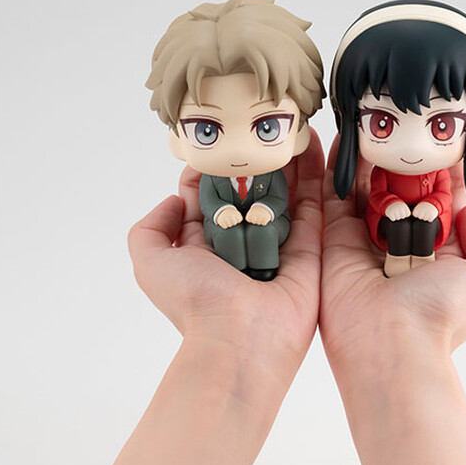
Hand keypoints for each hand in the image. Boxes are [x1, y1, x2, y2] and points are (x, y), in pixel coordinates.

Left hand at [105, 132, 323, 464]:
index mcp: (205, 243)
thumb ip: (150, 228)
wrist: (245, 339)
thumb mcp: (150, 262)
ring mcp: (279, 242)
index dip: (210, 168)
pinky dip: (315, 175)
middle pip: (249, 190)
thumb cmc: (196, 300)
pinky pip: (314, 205)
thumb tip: (175, 200)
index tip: (219, 140)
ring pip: (283, 192)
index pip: (206, 195)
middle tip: (260, 125)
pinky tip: (311, 143)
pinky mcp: (311, 247)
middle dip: (253, 159)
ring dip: (286, 160)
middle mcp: (242, 240)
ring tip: (288, 125)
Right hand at [320, 136, 465, 464]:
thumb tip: (465, 211)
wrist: (389, 341)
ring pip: (367, 187)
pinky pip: (333, 195)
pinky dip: (338, 167)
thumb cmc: (441, 312)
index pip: (440, 198)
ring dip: (371, 157)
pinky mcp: (332, 238)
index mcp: (438, 251)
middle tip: (403, 123)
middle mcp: (401, 242)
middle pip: (401, 189)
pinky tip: (347, 137)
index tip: (442, 137)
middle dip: (402, 157)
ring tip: (375, 122)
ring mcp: (365, 239)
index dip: (442, 169)